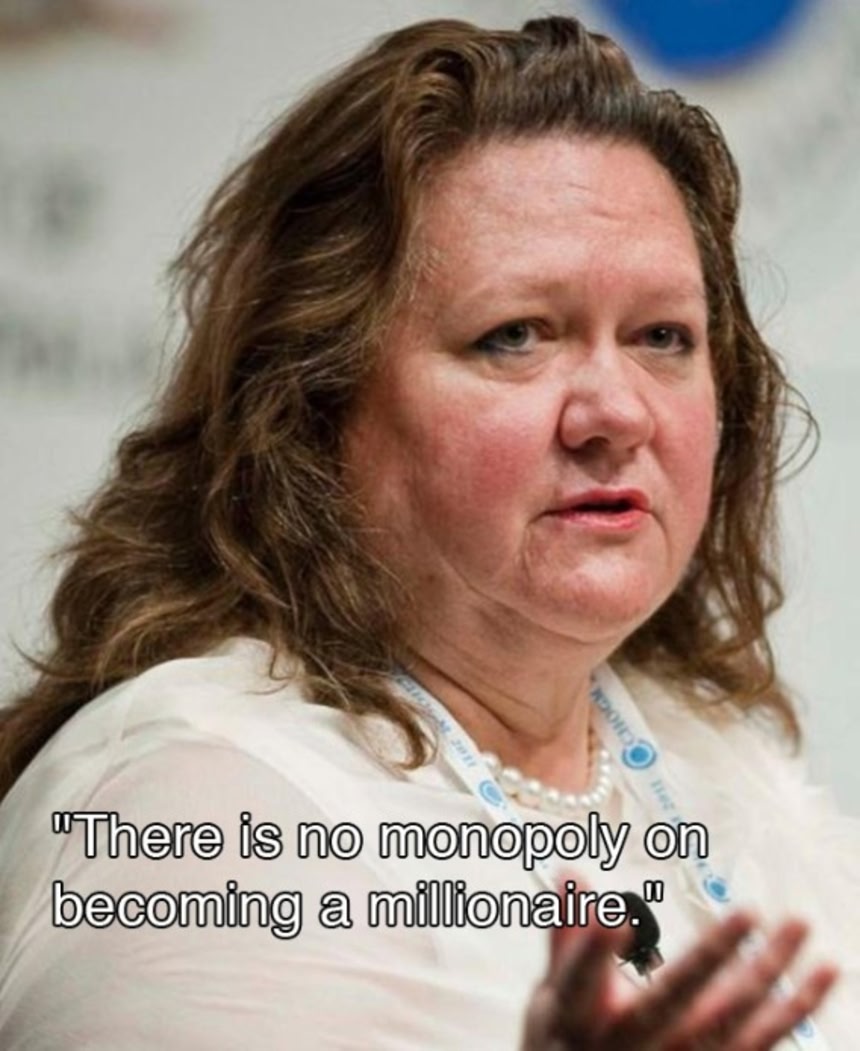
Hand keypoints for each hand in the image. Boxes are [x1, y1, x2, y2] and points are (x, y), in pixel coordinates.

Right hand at [520, 896, 837, 1049]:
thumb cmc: (571, 1038)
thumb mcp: (554, 992)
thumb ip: (567, 935)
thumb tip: (571, 873)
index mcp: (577, 1020)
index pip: (581, 982)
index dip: (593, 953)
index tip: (613, 920)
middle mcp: (628, 1047)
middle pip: (671, 1003)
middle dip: (710, 959)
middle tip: (745, 913)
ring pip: (728, 1023)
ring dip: (769, 973)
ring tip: (796, 925)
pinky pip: (761, 1042)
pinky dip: (796, 1006)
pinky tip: (823, 971)